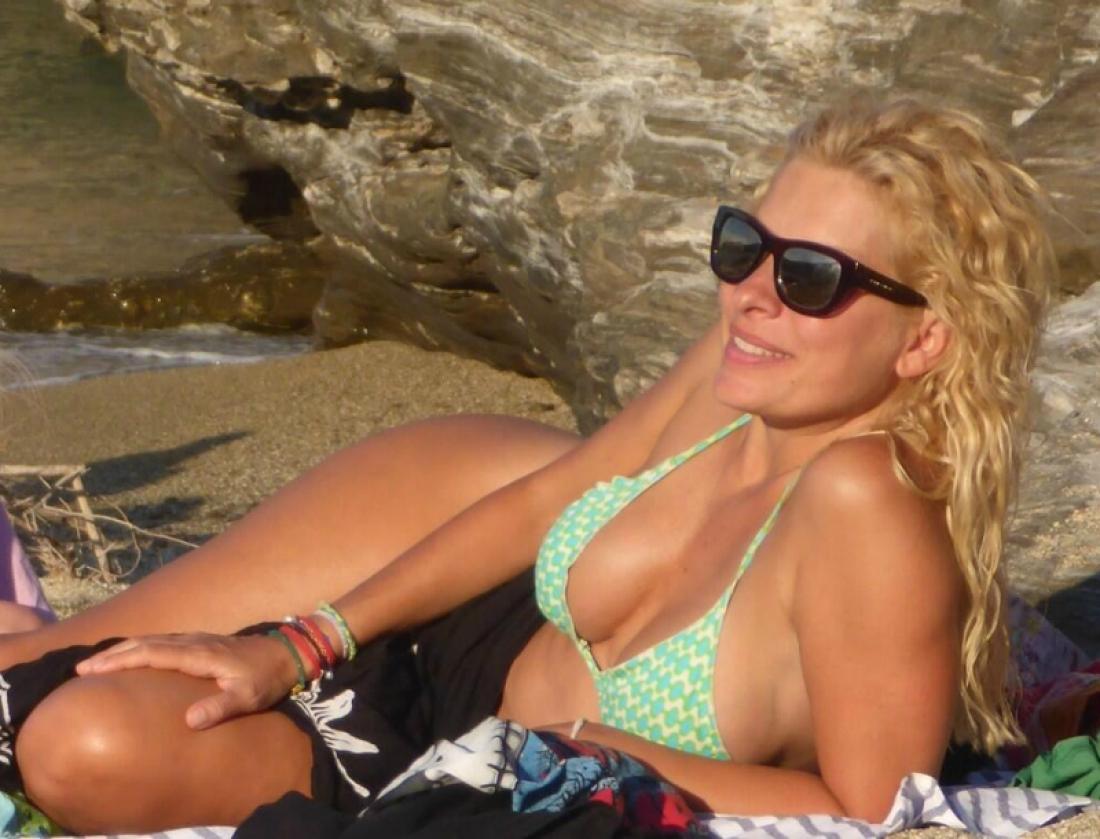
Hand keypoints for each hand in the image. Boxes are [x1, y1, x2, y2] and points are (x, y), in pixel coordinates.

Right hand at [75, 632, 299, 729]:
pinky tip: (134, 655)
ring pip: (153, 640)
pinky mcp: (201, 643)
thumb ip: (221, 707)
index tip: (92, 670)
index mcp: (199, 654)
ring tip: (98, 662)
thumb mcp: (248, 698)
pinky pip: (163, 642)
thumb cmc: (266, 678)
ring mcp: (197, 640)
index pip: (151, 653)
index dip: (120, 661)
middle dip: (112, 654)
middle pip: (145, 643)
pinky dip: (141, 646)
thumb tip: (189, 721)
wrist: (287, 653)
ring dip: (124, 649)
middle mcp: (193, 642)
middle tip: (81, 668)